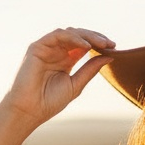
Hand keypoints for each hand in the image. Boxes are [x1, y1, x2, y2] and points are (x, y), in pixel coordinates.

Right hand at [1, 27, 115, 128]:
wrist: (29, 111)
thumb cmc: (49, 102)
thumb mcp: (76, 84)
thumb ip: (90, 70)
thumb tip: (109, 56)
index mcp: (66, 60)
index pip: (84, 46)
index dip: (99, 45)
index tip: (115, 48)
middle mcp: (56, 51)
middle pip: (79, 37)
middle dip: (96, 38)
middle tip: (111, 43)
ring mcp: (46, 48)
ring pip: (70, 33)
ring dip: (87, 36)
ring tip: (102, 43)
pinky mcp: (37, 47)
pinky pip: (58, 35)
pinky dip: (73, 38)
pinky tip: (86, 46)